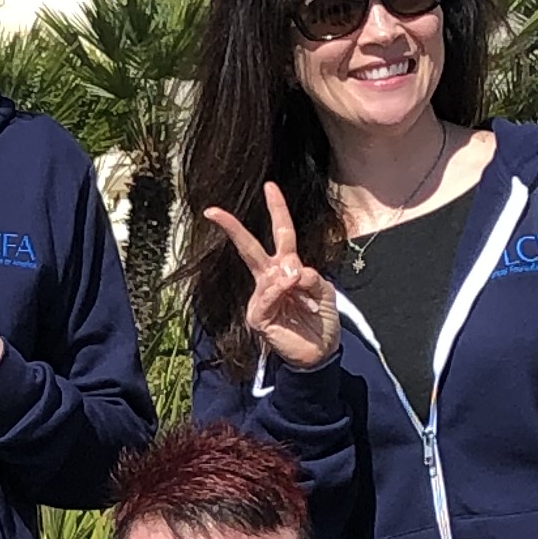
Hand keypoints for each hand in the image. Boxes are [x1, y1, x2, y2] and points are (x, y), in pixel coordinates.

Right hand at [199, 183, 339, 370]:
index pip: (280, 234)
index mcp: (286, 267)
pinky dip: (281, 294)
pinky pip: (266, 297)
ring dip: (294, 284)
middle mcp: (270, 279)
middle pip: (251, 248)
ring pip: (268, 275)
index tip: (270, 186)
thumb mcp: (324, 291)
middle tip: (213, 211)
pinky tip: (292, 298)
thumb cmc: (321, 320)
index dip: (276, 209)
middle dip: (233, 228)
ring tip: (309, 304)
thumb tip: (290, 273)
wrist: (320, 352)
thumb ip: (310, 277)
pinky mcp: (258, 317)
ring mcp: (261, 298)